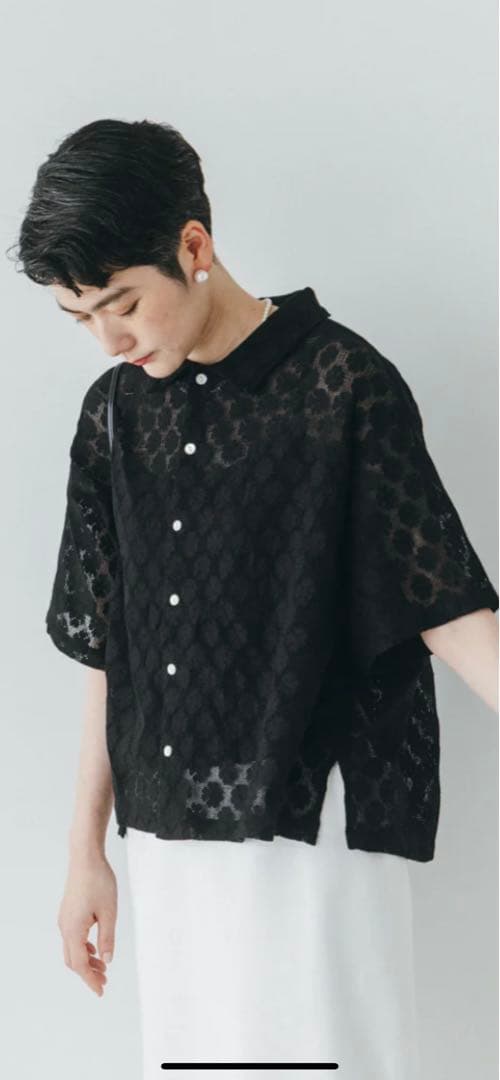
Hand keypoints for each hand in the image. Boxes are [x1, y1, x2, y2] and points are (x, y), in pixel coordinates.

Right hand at [57, 854, 116, 997]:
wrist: (85, 857)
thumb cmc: (99, 881)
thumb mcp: (109, 912)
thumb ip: (107, 939)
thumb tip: (107, 960)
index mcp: (73, 930)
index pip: (80, 964)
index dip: (90, 980)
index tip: (101, 991)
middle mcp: (65, 927)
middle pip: (73, 960)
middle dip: (88, 973)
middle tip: (104, 981)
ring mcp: (64, 919)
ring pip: (72, 949)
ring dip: (86, 960)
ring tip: (103, 967)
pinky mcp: (68, 912)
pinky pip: (72, 937)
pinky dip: (83, 947)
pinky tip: (95, 948)